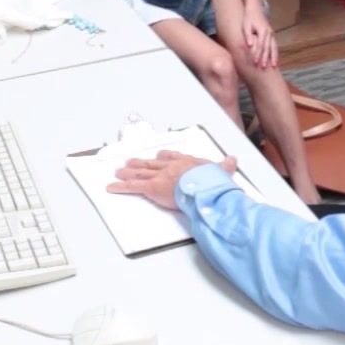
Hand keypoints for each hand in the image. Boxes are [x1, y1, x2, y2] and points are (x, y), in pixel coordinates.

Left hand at [107, 151, 236, 211]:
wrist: (203, 185)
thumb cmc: (211, 181)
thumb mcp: (222, 172)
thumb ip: (225, 167)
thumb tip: (232, 161)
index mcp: (187, 162)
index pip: (173, 158)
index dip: (165, 158)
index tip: (160, 156)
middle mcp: (171, 167)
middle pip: (152, 165)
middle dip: (141, 164)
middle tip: (132, 162)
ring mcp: (159, 176)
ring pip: (140, 173)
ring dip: (129, 172)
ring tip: (119, 171)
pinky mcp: (151, 187)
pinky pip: (133, 187)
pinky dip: (121, 187)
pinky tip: (111, 187)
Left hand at [241, 3, 277, 70]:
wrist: (255, 9)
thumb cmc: (249, 18)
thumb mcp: (246, 25)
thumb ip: (248, 35)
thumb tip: (249, 45)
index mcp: (262, 31)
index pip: (260, 45)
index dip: (258, 54)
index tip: (255, 62)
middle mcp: (269, 33)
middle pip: (267, 47)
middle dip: (266, 58)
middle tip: (263, 67)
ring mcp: (272, 34)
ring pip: (274, 47)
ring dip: (273, 57)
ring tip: (274, 66)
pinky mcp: (272, 35)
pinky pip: (275, 45)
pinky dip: (275, 53)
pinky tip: (275, 59)